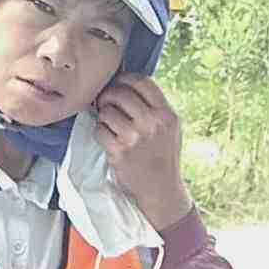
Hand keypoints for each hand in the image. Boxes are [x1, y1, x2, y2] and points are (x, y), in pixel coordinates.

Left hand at [94, 73, 192, 230]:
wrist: (161, 189)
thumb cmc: (162, 154)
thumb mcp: (169, 126)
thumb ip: (153, 105)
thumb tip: (125, 81)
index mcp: (166, 114)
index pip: (141, 81)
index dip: (125, 79)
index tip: (118, 83)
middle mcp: (152, 124)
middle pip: (120, 93)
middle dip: (109, 96)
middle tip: (107, 103)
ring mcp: (135, 138)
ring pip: (106, 110)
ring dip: (103, 115)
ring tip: (110, 124)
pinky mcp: (119, 151)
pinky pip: (99, 129)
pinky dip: (100, 132)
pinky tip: (108, 138)